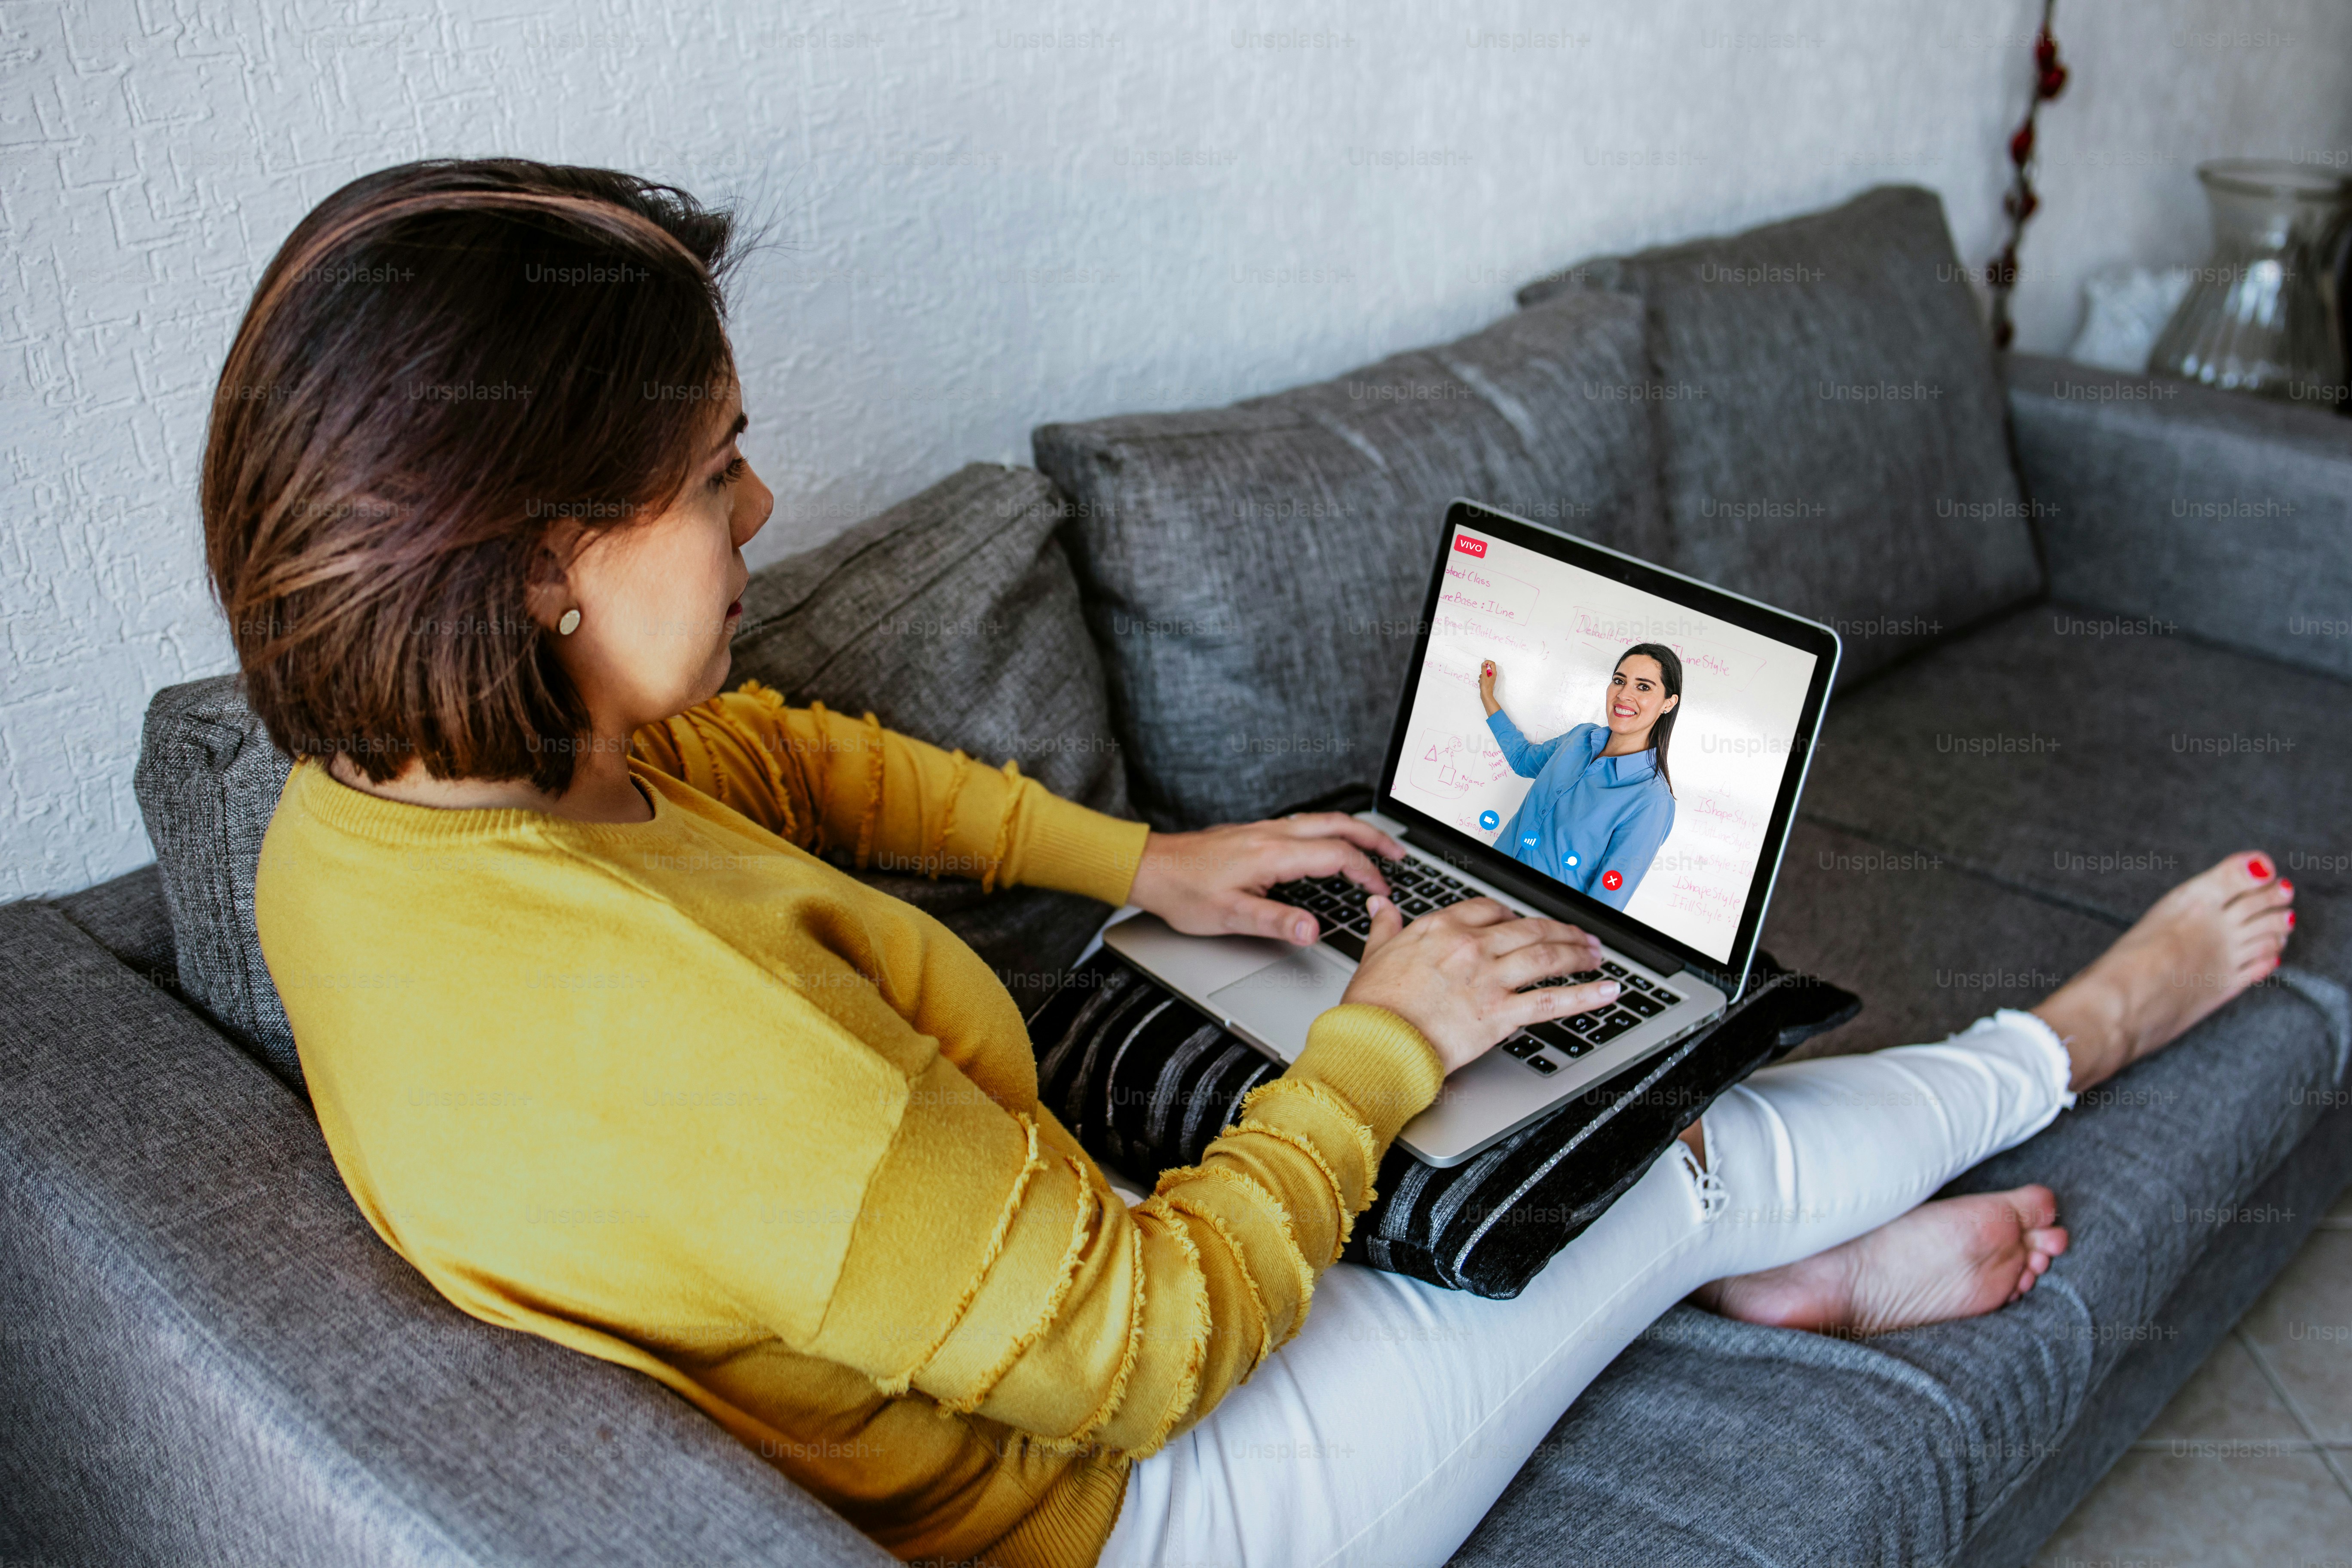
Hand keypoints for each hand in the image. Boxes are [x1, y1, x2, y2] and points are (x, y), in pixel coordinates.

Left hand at [1129, 813, 1404, 945]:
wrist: (1150, 867)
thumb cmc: (1183, 892)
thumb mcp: (1230, 916)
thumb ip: (1276, 922)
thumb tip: (1314, 931)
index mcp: (1272, 854)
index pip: (1335, 856)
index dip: (1366, 873)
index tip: (1382, 892)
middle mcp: (1272, 834)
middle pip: (1337, 825)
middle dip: (1374, 839)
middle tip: (1400, 856)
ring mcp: (1263, 830)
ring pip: (1321, 820)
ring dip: (1354, 832)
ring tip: (1376, 849)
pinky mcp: (1255, 833)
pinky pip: (1304, 824)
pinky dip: (1330, 832)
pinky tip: (1330, 845)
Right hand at [1340, 898, 1618, 1073]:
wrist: (1375, 1042)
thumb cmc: (1371, 1006)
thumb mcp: (1373, 955)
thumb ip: (1384, 926)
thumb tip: (1380, 904)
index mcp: (1441, 928)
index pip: (1489, 909)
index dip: (1512, 914)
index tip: (1523, 921)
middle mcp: (1471, 946)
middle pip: (1529, 928)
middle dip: (1560, 930)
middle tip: (1579, 936)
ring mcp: (1489, 979)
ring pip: (1546, 956)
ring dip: (1577, 953)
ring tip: (1596, 955)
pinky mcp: (1500, 1013)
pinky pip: (1552, 1001)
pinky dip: (1585, 996)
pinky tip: (1608, 991)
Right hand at [1477, 659, 1499, 716]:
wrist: (1486, 695)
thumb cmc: (1486, 686)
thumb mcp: (1484, 676)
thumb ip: (1484, 669)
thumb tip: (1483, 664)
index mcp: (1494, 672)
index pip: (1492, 663)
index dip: (1487, 662)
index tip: (1483, 664)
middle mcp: (1493, 675)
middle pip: (1488, 667)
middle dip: (1483, 669)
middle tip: (1481, 672)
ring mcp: (1490, 678)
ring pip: (1485, 672)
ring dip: (1481, 675)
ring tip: (1481, 679)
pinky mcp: (1487, 681)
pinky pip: (1484, 677)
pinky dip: (1481, 679)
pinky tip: (1481, 682)